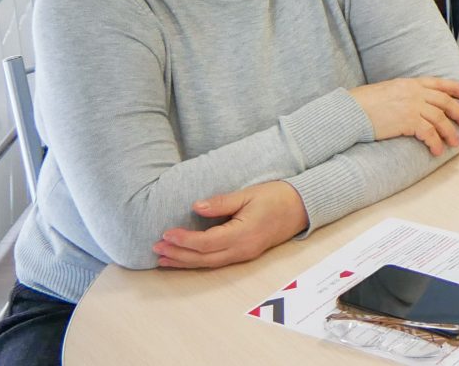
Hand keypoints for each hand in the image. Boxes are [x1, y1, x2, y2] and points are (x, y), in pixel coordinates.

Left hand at [155, 181, 306, 269]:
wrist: (302, 207)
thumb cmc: (277, 197)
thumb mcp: (249, 194)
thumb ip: (222, 202)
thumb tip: (197, 207)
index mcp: (243, 234)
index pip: (206, 242)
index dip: (184, 240)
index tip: (166, 234)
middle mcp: (242, 249)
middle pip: (203, 258)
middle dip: (178, 255)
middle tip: (155, 248)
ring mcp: (244, 255)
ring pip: (208, 263)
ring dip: (184, 261)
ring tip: (162, 258)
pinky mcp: (244, 254)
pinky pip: (216, 262)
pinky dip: (197, 261)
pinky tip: (184, 258)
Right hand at [348, 77, 458, 155]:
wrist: (351, 111)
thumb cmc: (363, 103)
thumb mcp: (388, 90)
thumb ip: (404, 94)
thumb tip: (414, 103)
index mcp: (410, 83)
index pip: (439, 83)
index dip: (455, 88)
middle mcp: (414, 93)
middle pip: (445, 101)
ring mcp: (412, 106)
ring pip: (440, 119)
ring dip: (450, 132)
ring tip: (455, 142)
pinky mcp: (408, 121)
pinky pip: (429, 133)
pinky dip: (435, 142)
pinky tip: (437, 150)